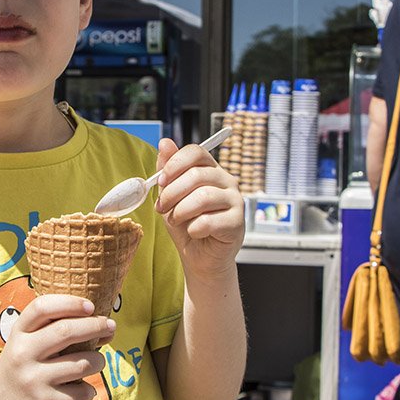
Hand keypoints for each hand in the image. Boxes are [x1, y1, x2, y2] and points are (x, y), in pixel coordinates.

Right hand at [0, 294, 114, 399]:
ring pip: (82, 363)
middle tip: (110, 326)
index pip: (42, 307)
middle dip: (95, 326)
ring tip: (96, 362)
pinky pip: (82, 393)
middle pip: (66, 331)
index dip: (70, 303)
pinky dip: (88, 391)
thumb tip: (102, 326)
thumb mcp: (25, 343)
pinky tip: (80, 390)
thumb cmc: (20, 368)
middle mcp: (23, 353)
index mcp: (19, 332)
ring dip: (98, 361)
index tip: (90, 306)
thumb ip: (53, 330)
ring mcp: (34, 379)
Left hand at [154, 137, 244, 278]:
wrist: (199, 257)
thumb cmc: (186, 224)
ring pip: (203, 197)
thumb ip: (168, 172)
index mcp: (210, 170)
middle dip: (172, 193)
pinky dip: (194, 229)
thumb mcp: (171, 196)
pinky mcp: (237, 222)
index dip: (175, 164)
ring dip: (181, 211)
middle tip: (162, 208)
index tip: (161, 181)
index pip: (196, 152)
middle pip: (197, 174)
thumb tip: (165, 142)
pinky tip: (194, 232)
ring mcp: (235, 201)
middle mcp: (226, 181)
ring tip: (176, 220)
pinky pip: (209, 221)